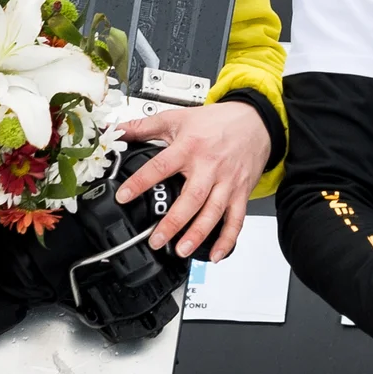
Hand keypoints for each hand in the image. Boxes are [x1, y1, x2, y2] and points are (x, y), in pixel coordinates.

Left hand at [113, 100, 272, 260]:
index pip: (161, 166)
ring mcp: (227, 182)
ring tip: (181, 250)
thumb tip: (117, 131)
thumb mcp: (178, 118)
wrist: (255, 120)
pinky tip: (215, 255)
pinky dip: (227, 239)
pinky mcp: (241, 192)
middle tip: (156, 240)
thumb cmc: (217, 122)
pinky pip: (236, 219)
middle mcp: (209, 166)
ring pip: (213, 211)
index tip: (124, 197)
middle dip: (174, 221)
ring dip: (198, 233)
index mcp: (189, 147)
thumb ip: (145, 126)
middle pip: (192, 197)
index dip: (141, 182)